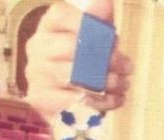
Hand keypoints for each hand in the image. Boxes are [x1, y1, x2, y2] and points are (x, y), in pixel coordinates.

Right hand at [24, 0, 132, 122]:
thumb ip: (98, 23)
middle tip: (126, 67)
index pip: (60, 15)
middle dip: (106, 59)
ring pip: (76, 76)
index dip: (88, 25)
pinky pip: (76, 100)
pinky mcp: (41, 99)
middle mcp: (37, 48)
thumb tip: (106, 1)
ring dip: (108, 82)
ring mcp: (36, 74)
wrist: (68, 105)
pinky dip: (103, 101)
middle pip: (71, 47)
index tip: (113, 39)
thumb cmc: (83, 66)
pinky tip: (115, 98)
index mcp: (48, 28)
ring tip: (123, 84)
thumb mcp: (93, 42)